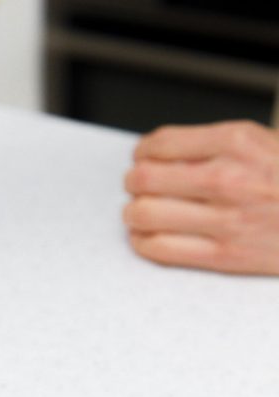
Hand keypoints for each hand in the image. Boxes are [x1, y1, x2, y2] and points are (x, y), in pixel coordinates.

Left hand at [124, 120, 278, 274]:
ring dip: (134, 213)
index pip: (159, 144)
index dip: (143, 153)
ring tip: (142, 212)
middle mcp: (228, 177)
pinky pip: (159, 249)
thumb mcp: (263, 145)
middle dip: (134, 182)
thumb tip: (160, 154)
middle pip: (144, 178)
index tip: (143, 158)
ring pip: (143, 214)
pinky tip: (149, 236)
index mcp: (237, 142)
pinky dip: (144, 242)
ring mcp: (226, 218)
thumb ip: (213, 146)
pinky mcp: (225, 255)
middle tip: (138, 186)